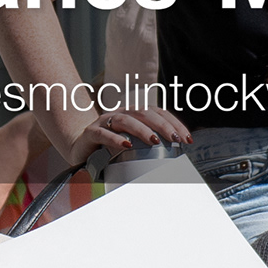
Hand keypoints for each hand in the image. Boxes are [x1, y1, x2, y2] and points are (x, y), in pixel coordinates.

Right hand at [46, 88, 186, 167]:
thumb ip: (149, 146)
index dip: (174, 123)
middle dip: (162, 125)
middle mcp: (120, 114)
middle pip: (144, 112)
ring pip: (126, 120)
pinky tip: (126, 146)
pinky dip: (115, 139)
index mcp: (134, 114)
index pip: (158, 113)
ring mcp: (104, 122)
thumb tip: (176, 155)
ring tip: (154, 141)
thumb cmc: (110, 148)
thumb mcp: (133, 146)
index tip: (187, 138)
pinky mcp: (90, 133)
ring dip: (142, 130)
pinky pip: (103, 133)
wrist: (80, 149)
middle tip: (175, 139)